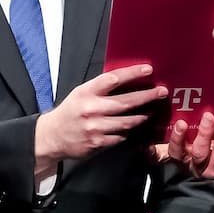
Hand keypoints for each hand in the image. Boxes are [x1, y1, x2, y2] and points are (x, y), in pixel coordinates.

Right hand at [36, 65, 166, 171]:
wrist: (52, 136)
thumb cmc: (70, 111)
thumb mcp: (81, 93)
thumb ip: (100, 88)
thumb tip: (126, 80)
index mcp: (86, 92)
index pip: (113, 79)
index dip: (132, 73)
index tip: (148, 69)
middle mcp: (91, 109)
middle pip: (126, 102)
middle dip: (147, 96)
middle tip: (161, 92)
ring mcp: (95, 127)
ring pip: (127, 122)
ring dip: (143, 116)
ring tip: (153, 111)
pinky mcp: (98, 143)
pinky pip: (121, 136)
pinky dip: (129, 131)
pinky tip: (136, 127)